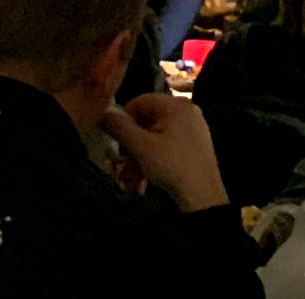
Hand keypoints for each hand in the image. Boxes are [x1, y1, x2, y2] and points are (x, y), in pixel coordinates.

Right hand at [101, 95, 229, 212]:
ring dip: (138, 157)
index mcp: (174, 105)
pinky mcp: (194, 141)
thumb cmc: (170, 165)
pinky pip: (166, 143)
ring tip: (130, 179)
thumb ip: (120, 128)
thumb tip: (103, 113)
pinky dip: (152, 158)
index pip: (140, 102)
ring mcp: (192, 125)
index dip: (122, 120)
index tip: (114, 141)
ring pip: (155, 136)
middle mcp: (186, 110)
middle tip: (119, 166)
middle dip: (129, 145)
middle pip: (147, 121)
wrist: (201, 191)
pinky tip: (144, 178)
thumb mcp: (140, 147)